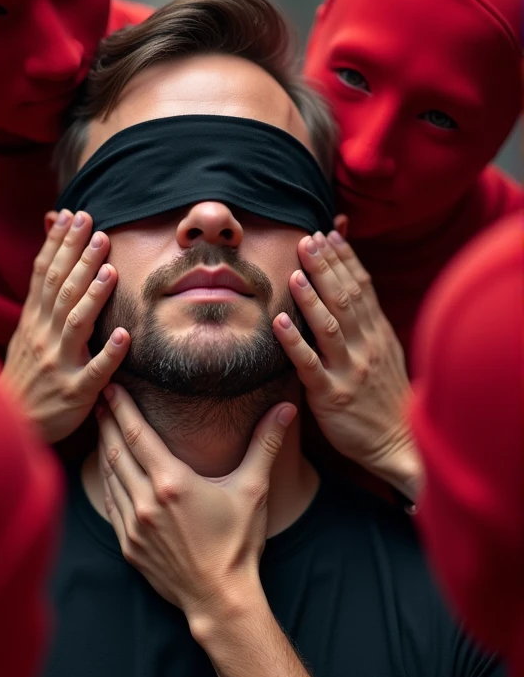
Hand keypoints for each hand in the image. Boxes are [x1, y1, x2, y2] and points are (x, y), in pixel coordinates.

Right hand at [0, 209, 130, 442]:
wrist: (11, 421)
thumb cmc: (28, 371)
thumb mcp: (28, 329)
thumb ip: (42, 293)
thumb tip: (51, 250)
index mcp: (34, 320)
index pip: (46, 273)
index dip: (59, 243)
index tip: (75, 216)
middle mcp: (44, 336)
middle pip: (62, 291)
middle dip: (80, 259)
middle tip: (99, 231)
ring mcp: (59, 363)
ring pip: (76, 324)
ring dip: (93, 297)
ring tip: (110, 272)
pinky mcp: (75, 391)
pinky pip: (94, 371)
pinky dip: (108, 353)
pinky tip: (123, 336)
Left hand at [96, 384, 295, 628]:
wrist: (220, 598)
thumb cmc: (239, 543)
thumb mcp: (253, 489)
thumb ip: (265, 444)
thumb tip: (285, 408)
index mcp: (172, 482)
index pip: (137, 434)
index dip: (122, 408)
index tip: (113, 387)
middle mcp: (145, 501)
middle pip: (116, 450)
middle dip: (107, 422)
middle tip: (101, 397)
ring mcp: (133, 525)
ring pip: (109, 476)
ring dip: (103, 448)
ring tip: (101, 427)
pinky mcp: (127, 545)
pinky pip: (109, 503)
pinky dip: (105, 480)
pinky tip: (107, 470)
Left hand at [273, 230, 421, 499]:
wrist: (398, 442)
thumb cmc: (383, 396)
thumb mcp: (383, 351)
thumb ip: (367, 319)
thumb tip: (355, 285)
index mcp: (377, 334)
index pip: (362, 287)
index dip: (345, 258)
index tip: (328, 233)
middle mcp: (365, 346)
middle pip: (345, 299)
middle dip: (326, 267)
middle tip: (307, 239)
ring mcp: (349, 370)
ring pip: (330, 327)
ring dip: (312, 297)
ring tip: (295, 271)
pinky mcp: (331, 395)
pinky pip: (309, 365)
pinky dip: (293, 342)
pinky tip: (278, 323)